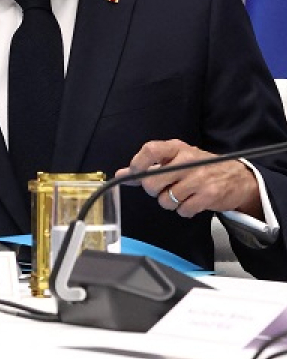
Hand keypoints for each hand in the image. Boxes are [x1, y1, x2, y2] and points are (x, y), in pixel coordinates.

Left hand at [116, 138, 260, 217]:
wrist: (239, 177)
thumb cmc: (201, 167)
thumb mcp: (175, 159)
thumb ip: (147, 166)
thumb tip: (120, 174)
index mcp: (177, 148)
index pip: (149, 150)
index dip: (137, 164)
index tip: (137, 174)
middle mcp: (188, 161)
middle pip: (152, 181)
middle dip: (153, 191)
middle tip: (163, 188)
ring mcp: (199, 178)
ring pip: (165, 200)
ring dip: (170, 202)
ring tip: (182, 195)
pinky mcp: (209, 195)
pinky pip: (182, 210)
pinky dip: (184, 210)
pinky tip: (192, 202)